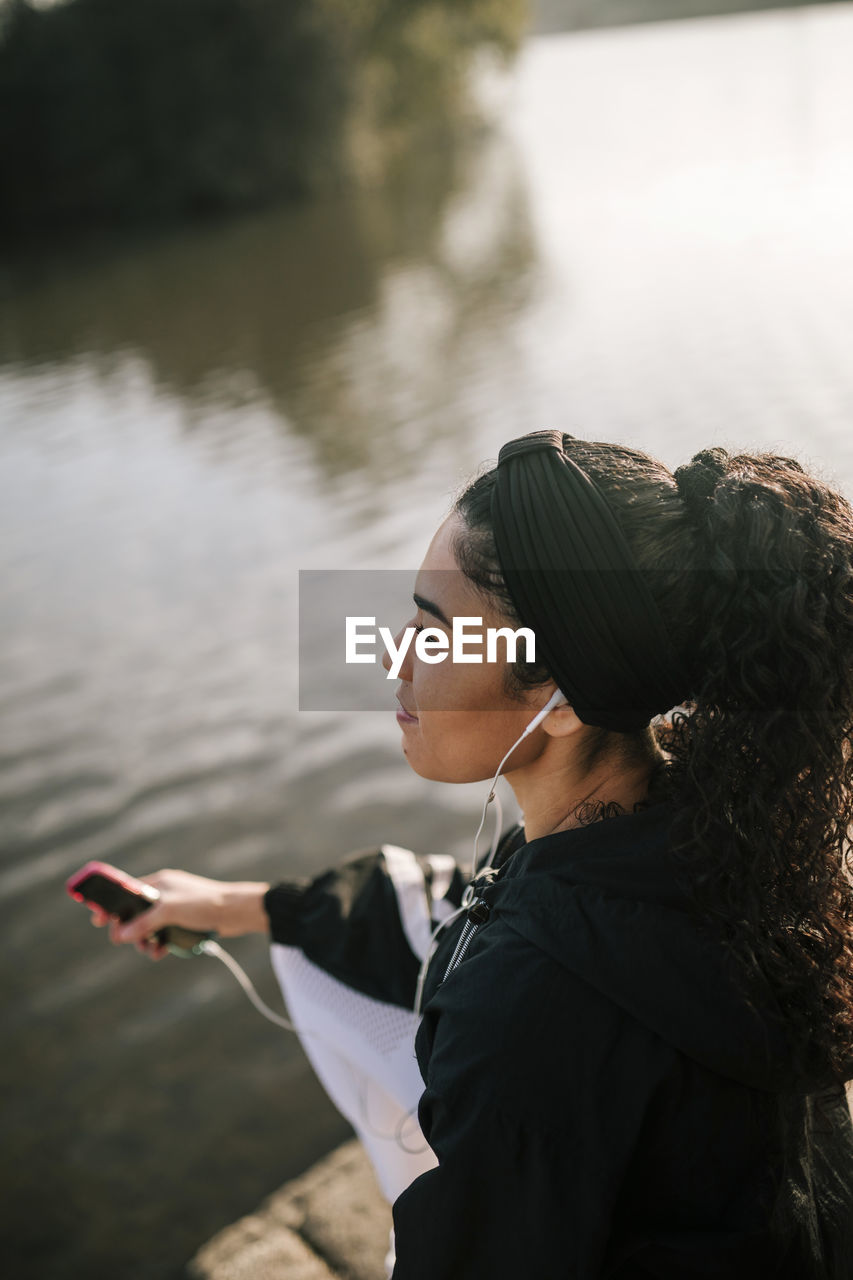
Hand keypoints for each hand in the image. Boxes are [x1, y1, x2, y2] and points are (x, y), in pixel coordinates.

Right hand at [90, 868, 269, 958]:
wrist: (236, 911)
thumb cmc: (204, 903)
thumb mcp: (169, 911)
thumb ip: (143, 922)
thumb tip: (120, 935)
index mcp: (158, 883)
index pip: (126, 891)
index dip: (112, 905)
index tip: (98, 920)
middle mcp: (164, 893)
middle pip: (136, 912)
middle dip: (130, 929)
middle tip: (127, 942)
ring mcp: (174, 908)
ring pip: (149, 926)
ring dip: (145, 940)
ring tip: (150, 951)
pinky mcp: (184, 921)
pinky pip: (163, 933)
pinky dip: (159, 943)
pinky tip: (161, 952)